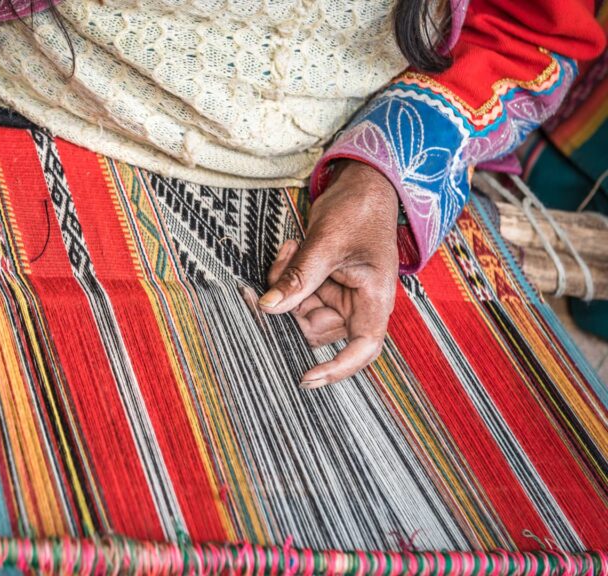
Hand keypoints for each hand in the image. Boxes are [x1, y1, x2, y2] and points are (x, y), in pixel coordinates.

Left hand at [259, 161, 398, 388]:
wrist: (362, 186)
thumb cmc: (359, 211)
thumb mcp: (327, 243)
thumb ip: (299, 277)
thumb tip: (268, 308)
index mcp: (373, 300)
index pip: (362, 349)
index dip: (337, 370)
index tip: (305, 378)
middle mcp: (357, 305)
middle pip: (315, 328)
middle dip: (292, 301)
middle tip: (286, 260)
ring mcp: (338, 296)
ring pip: (298, 312)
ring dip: (285, 284)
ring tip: (292, 249)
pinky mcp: (323, 286)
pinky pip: (294, 295)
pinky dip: (285, 277)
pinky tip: (292, 249)